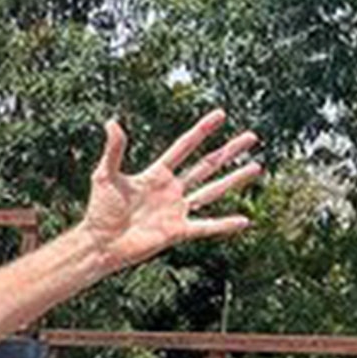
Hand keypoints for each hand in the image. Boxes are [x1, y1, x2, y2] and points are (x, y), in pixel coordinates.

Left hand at [78, 109, 264, 269]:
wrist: (100, 242)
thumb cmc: (99, 210)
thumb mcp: (105, 176)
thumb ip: (113, 150)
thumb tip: (112, 121)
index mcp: (156, 175)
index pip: (184, 147)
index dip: (201, 131)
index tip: (220, 114)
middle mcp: (171, 190)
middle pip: (207, 166)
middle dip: (229, 151)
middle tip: (251, 136)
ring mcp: (177, 210)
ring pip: (213, 191)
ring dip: (235, 179)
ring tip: (257, 166)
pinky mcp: (178, 231)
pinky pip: (206, 227)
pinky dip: (224, 225)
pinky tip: (245, 221)